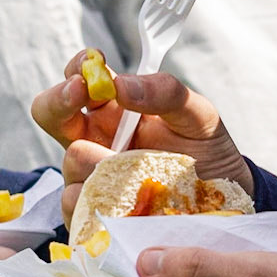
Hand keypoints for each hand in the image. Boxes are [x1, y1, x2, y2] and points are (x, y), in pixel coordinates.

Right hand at [31, 55, 251, 220]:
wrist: (226, 199)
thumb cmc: (204, 150)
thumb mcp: (197, 115)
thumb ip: (165, 92)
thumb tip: (122, 85)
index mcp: (113, 109)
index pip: (78, 78)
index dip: (78, 67)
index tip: (93, 64)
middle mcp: (95, 139)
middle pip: (50, 113)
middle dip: (59, 100)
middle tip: (81, 94)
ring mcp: (92, 176)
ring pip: (67, 163)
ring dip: (90, 160)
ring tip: (121, 165)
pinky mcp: (95, 212)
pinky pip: (76, 208)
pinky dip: (93, 202)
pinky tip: (118, 202)